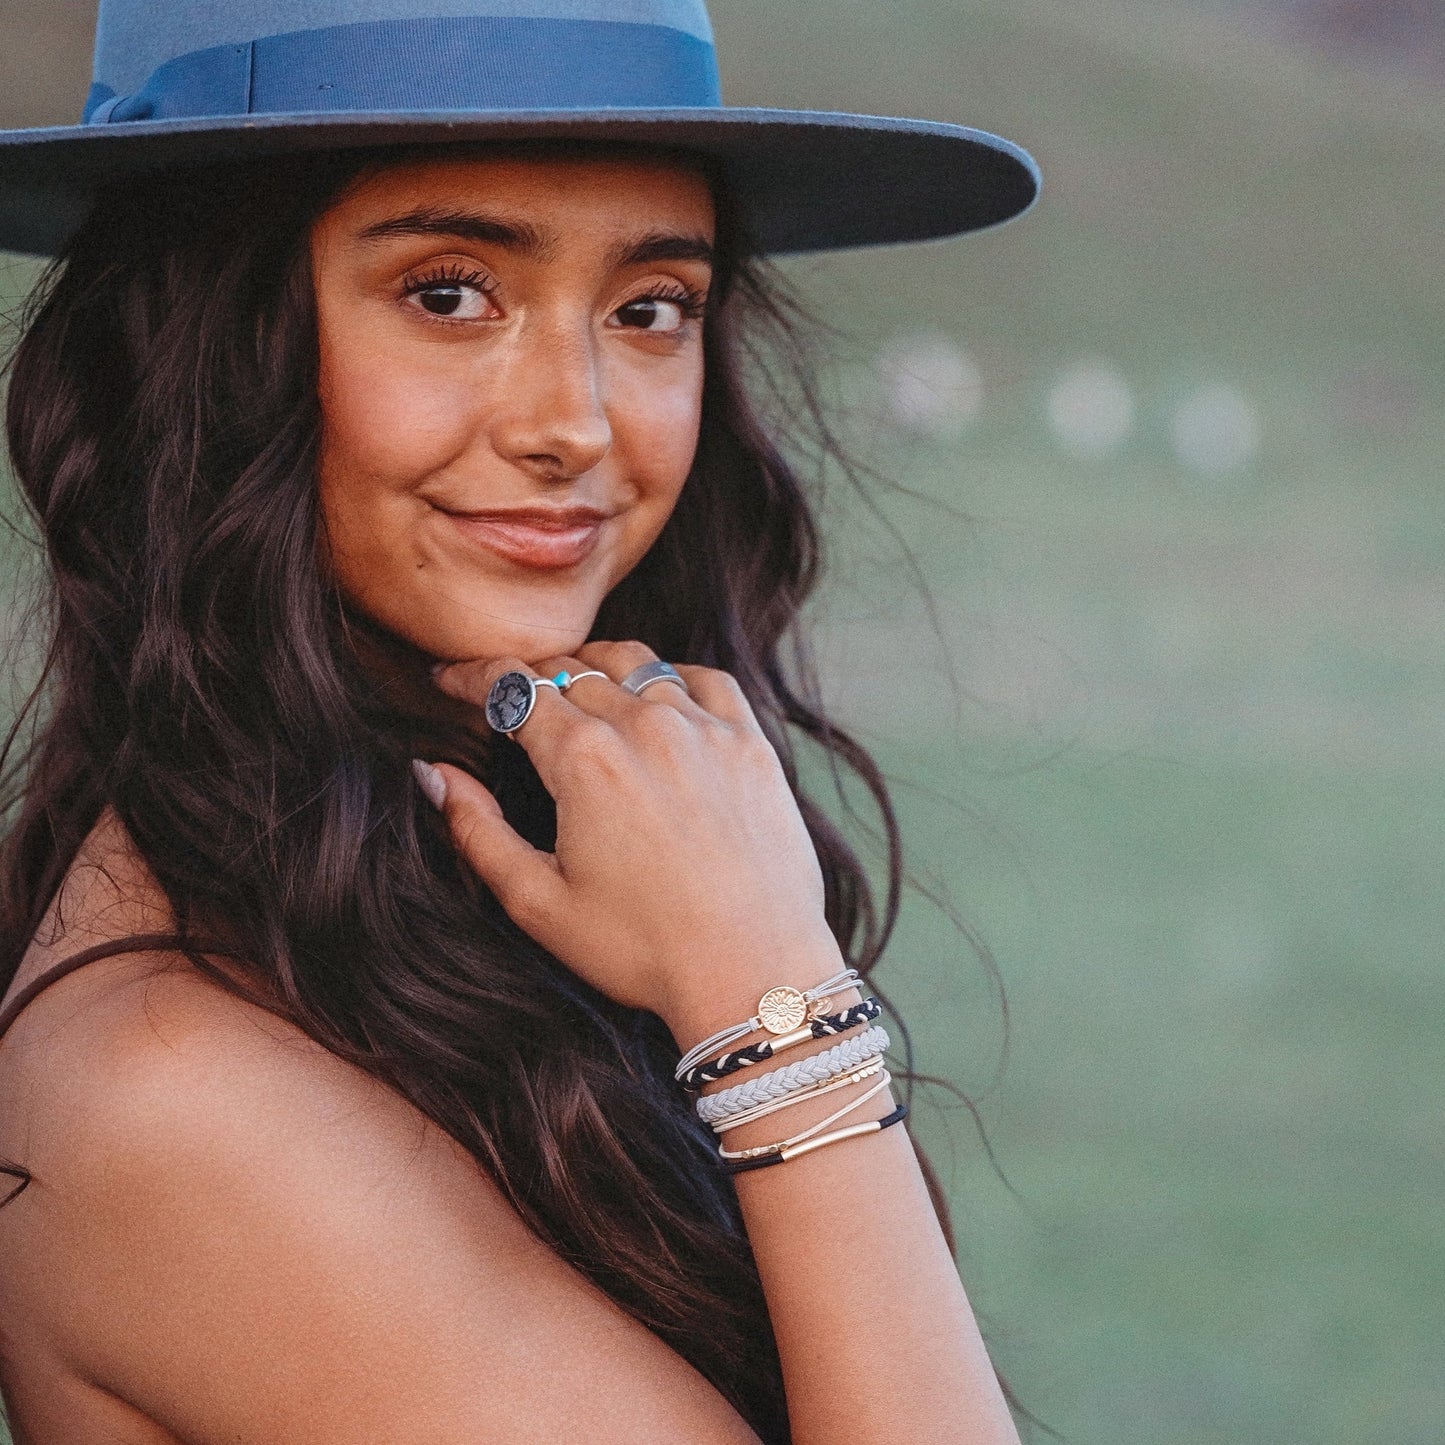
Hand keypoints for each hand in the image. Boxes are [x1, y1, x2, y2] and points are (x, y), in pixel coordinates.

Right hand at [422, 642, 840, 1034]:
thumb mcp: (539, 903)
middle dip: (531, 677)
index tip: (451, 681)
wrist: (753, 971)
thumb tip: (431, 772)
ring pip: (637, 664)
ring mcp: (704, 728)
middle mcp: (644, 726)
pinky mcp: (750, 743)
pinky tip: (661, 698)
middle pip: (571, 670)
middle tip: (513, 698)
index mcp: (582, 759)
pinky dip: (673, 676)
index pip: (514, 687)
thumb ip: (477, 830)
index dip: (473, 677)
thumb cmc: (642, 949)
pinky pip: (707, 679)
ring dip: (597, 667)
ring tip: (579, 687)